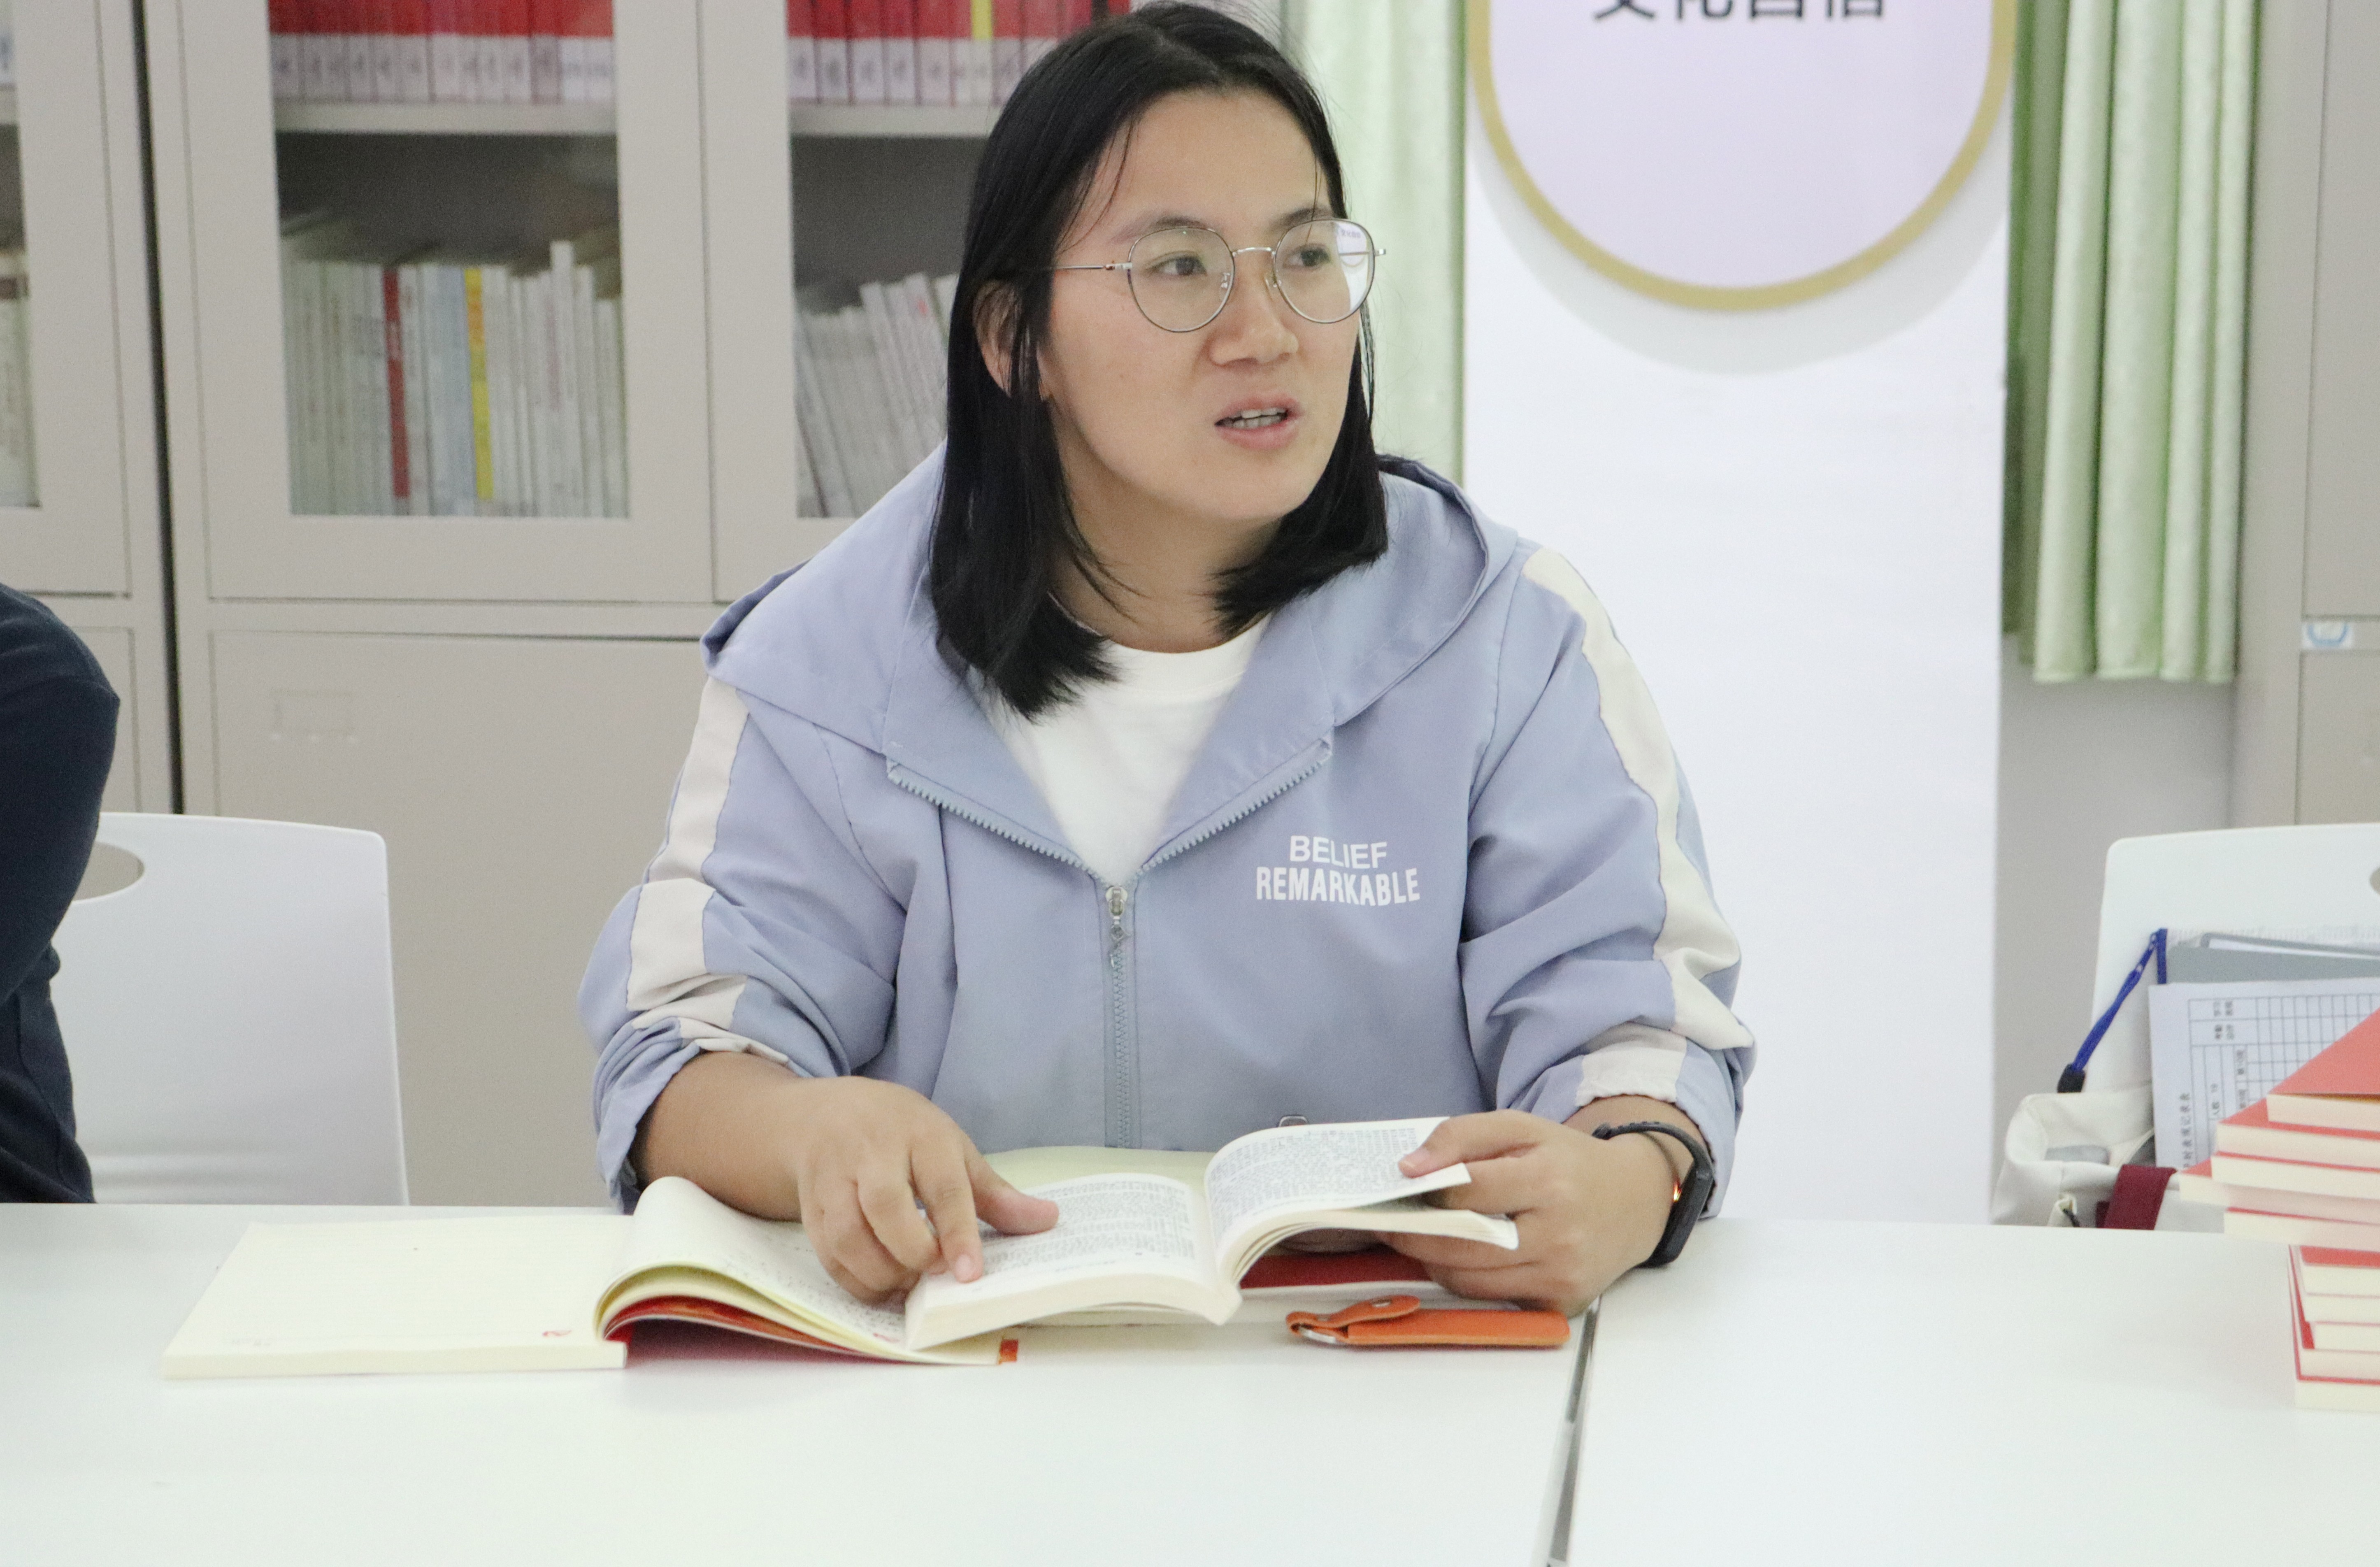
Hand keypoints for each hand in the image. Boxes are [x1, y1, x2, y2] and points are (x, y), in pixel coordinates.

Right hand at [636, 1054, 1058, 1305]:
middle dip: (914, 1252)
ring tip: (911, 1284)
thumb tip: (1047, 1220)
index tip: (970, 1274)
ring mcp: (832, 1179)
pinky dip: (856, 1281)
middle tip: (937, 1274)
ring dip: (882, 1273)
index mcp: (917, 1133)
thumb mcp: (951, 1148)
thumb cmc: (900, 1134)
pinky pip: (828, 1255)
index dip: (957, 1232)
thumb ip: (995, 1192)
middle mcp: (870, 1152)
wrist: (822, 1116)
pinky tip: (883, 1287)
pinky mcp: (809, 1208)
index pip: (941, 1184)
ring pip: (848, 1235)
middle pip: (886, 1206)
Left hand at [1382, 1101, 1696, 1315]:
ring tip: (1419, 1240)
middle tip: (1390, 1225)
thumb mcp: (1520, 1128)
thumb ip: (1461, 1136)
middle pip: (1463, 1246)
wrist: (1632, 1203)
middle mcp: (1559, 1234)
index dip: (1427, 1191)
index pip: (1469, 1191)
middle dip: (1416, 1236)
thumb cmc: (1567, 1162)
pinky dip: (1468, 1281)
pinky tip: (1460, 1259)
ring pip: (1471, 1281)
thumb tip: (1409, 1168)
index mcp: (1549, 1180)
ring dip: (1434, 1262)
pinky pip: (1493, 1299)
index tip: (1399, 1188)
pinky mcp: (1560, 1304)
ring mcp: (1561, 1275)